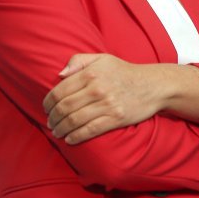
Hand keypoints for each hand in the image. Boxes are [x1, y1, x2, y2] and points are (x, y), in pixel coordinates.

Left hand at [43, 53, 160, 145]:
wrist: (153, 85)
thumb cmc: (124, 72)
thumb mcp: (102, 59)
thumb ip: (79, 61)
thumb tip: (59, 75)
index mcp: (91, 73)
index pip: (60, 90)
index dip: (48, 102)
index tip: (45, 108)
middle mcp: (97, 88)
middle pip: (65, 107)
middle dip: (53, 118)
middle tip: (49, 122)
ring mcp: (107, 104)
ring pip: (75, 120)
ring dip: (61, 129)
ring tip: (56, 132)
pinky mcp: (116, 118)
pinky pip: (90, 130)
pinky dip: (76, 136)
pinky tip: (69, 139)